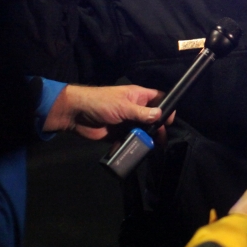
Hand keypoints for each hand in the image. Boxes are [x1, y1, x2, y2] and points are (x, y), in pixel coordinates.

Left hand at [43, 84, 172, 139]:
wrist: (76, 115)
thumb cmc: (100, 103)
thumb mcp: (123, 106)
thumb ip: (142, 113)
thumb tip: (160, 115)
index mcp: (138, 96)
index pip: (158, 99)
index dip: (166, 108)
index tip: (170, 120)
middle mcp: (135, 109)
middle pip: (153, 118)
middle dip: (159, 127)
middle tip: (162, 138)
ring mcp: (128, 122)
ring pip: (144, 130)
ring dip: (148, 138)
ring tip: (153, 147)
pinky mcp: (120, 134)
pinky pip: (132, 140)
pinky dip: (135, 145)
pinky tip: (140, 150)